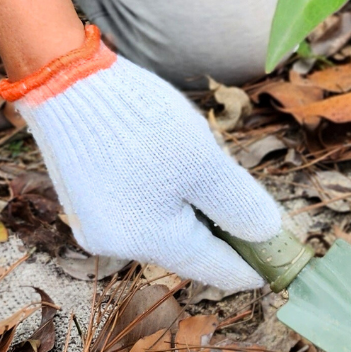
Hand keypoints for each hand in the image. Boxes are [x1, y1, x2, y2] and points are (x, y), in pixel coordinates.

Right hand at [8, 28, 281, 292]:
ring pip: (161, 229)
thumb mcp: (205, 163)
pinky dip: (162, 200)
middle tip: (251, 208)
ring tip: (205, 175)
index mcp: (151, 241)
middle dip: (220, 232)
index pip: (216, 268)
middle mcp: (117, 245)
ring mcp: (95, 225)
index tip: (283, 266)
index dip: (254, 266)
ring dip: (191, 212)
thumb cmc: (141, 122)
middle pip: (188, 249)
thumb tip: (269, 237)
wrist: (67, 83)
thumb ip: (240, 205)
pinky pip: (137, 212)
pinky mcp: (84, 203)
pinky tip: (170, 170)